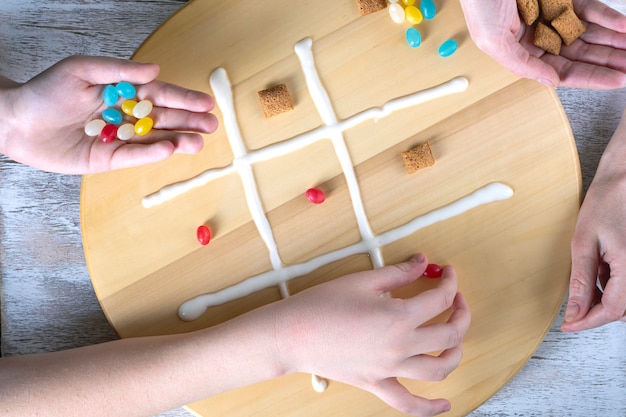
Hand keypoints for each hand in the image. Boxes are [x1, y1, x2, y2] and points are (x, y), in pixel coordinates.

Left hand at [0, 56, 217, 173]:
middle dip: (188, 122)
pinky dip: (151, 154)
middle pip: (163, 119)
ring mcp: (118, 139)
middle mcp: (125, 116)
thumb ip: (119, 71)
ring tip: (198, 143)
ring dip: (177, 141)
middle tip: (212, 126)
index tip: (206, 102)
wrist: (15, 122)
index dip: (183, 99)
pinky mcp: (107, 159)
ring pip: (154, 140)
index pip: (159, 95)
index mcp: (122, 92)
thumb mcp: (81, 70)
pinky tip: (170, 150)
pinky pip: (133, 157)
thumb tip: (154, 70)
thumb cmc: (46, 91)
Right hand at [275, 254, 470, 415]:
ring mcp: (390, 369)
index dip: (449, 282)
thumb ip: (399, 272)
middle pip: (450, 334)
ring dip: (456, 353)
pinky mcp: (376, 383)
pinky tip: (445, 404)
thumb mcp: (364, 280)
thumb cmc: (323, 304)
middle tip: (456, 300)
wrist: (293, 333)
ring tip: (455, 339)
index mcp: (399, 316)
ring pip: (439, 369)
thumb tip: (422, 262)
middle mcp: (401, 346)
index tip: (446, 273)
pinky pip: (408, 403)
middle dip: (461, 313)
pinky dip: (430, 408)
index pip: (439, 299)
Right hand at [459, 0, 625, 88]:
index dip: (589, 77)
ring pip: (590, 34)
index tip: (615, 80)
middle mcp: (540, 37)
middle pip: (581, 55)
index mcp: (521, 52)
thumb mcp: (493, 40)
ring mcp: (553, 16)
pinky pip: (590, 10)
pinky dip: (608, 17)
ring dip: (613, 41)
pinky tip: (623, 26)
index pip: (560, 70)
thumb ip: (521, 64)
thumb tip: (552, 81)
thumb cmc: (479, 2)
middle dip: (608, 62)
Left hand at [562, 108, 625, 331]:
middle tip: (572, 304)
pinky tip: (601, 262)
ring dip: (605, 294)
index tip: (567, 326)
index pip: (612, 311)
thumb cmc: (608, 201)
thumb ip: (581, 280)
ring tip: (589, 268)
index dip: (587, 322)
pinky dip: (614, 280)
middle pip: (623, 308)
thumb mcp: (584, 241)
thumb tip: (574, 312)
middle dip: (596, 309)